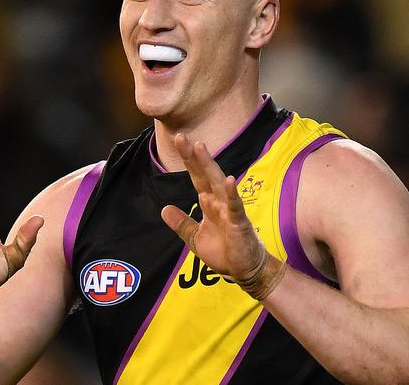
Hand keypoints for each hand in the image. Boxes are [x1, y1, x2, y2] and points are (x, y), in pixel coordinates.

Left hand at [160, 133, 265, 280]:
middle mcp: (218, 201)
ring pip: (218, 183)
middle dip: (194, 156)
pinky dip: (231, 193)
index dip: (188, 160)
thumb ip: (182, 223)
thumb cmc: (224, 252)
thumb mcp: (195, 238)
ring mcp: (230, 210)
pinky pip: (235, 205)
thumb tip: (164, 209)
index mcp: (208, 203)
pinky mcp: (239, 222)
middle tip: (182, 138)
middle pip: (205, 174)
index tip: (179, 141)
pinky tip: (228, 180)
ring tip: (201, 148)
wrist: (244, 270)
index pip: (196, 177)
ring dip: (209, 166)